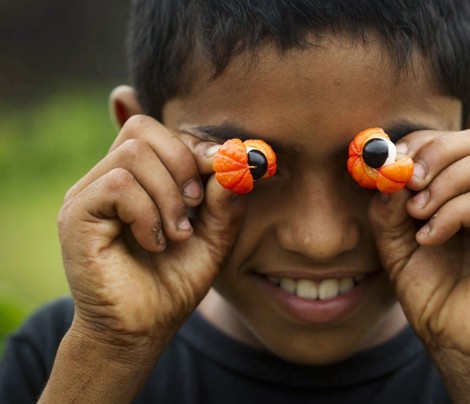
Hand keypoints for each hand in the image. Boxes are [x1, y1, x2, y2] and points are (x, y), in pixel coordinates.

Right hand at [57, 115, 244, 352]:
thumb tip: (234, 159)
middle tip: (194, 206)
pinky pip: (117, 185)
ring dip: (168, 196)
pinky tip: (155, 243)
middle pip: (143, 130)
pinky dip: (147, 214)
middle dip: (182, 164)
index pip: (160, 132)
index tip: (221, 173)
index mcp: (138, 178)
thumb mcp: (214, 236)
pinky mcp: (76, 215)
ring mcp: (88, 195)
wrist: (141, 330)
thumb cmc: (174, 282)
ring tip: (177, 234)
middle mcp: (109, 179)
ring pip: (133, 154)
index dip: (195, 147)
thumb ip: (225, 199)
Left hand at [368, 128, 469, 401]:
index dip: (421, 142)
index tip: (389, 164)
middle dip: (436, 152)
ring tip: (417, 214)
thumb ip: (388, 208)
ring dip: (445, 180)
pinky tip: (429, 238)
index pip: (457, 140)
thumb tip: (388, 170)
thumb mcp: (395, 244)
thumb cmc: (432, 292)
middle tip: (406, 182)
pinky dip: (453, 212)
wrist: (458, 344)